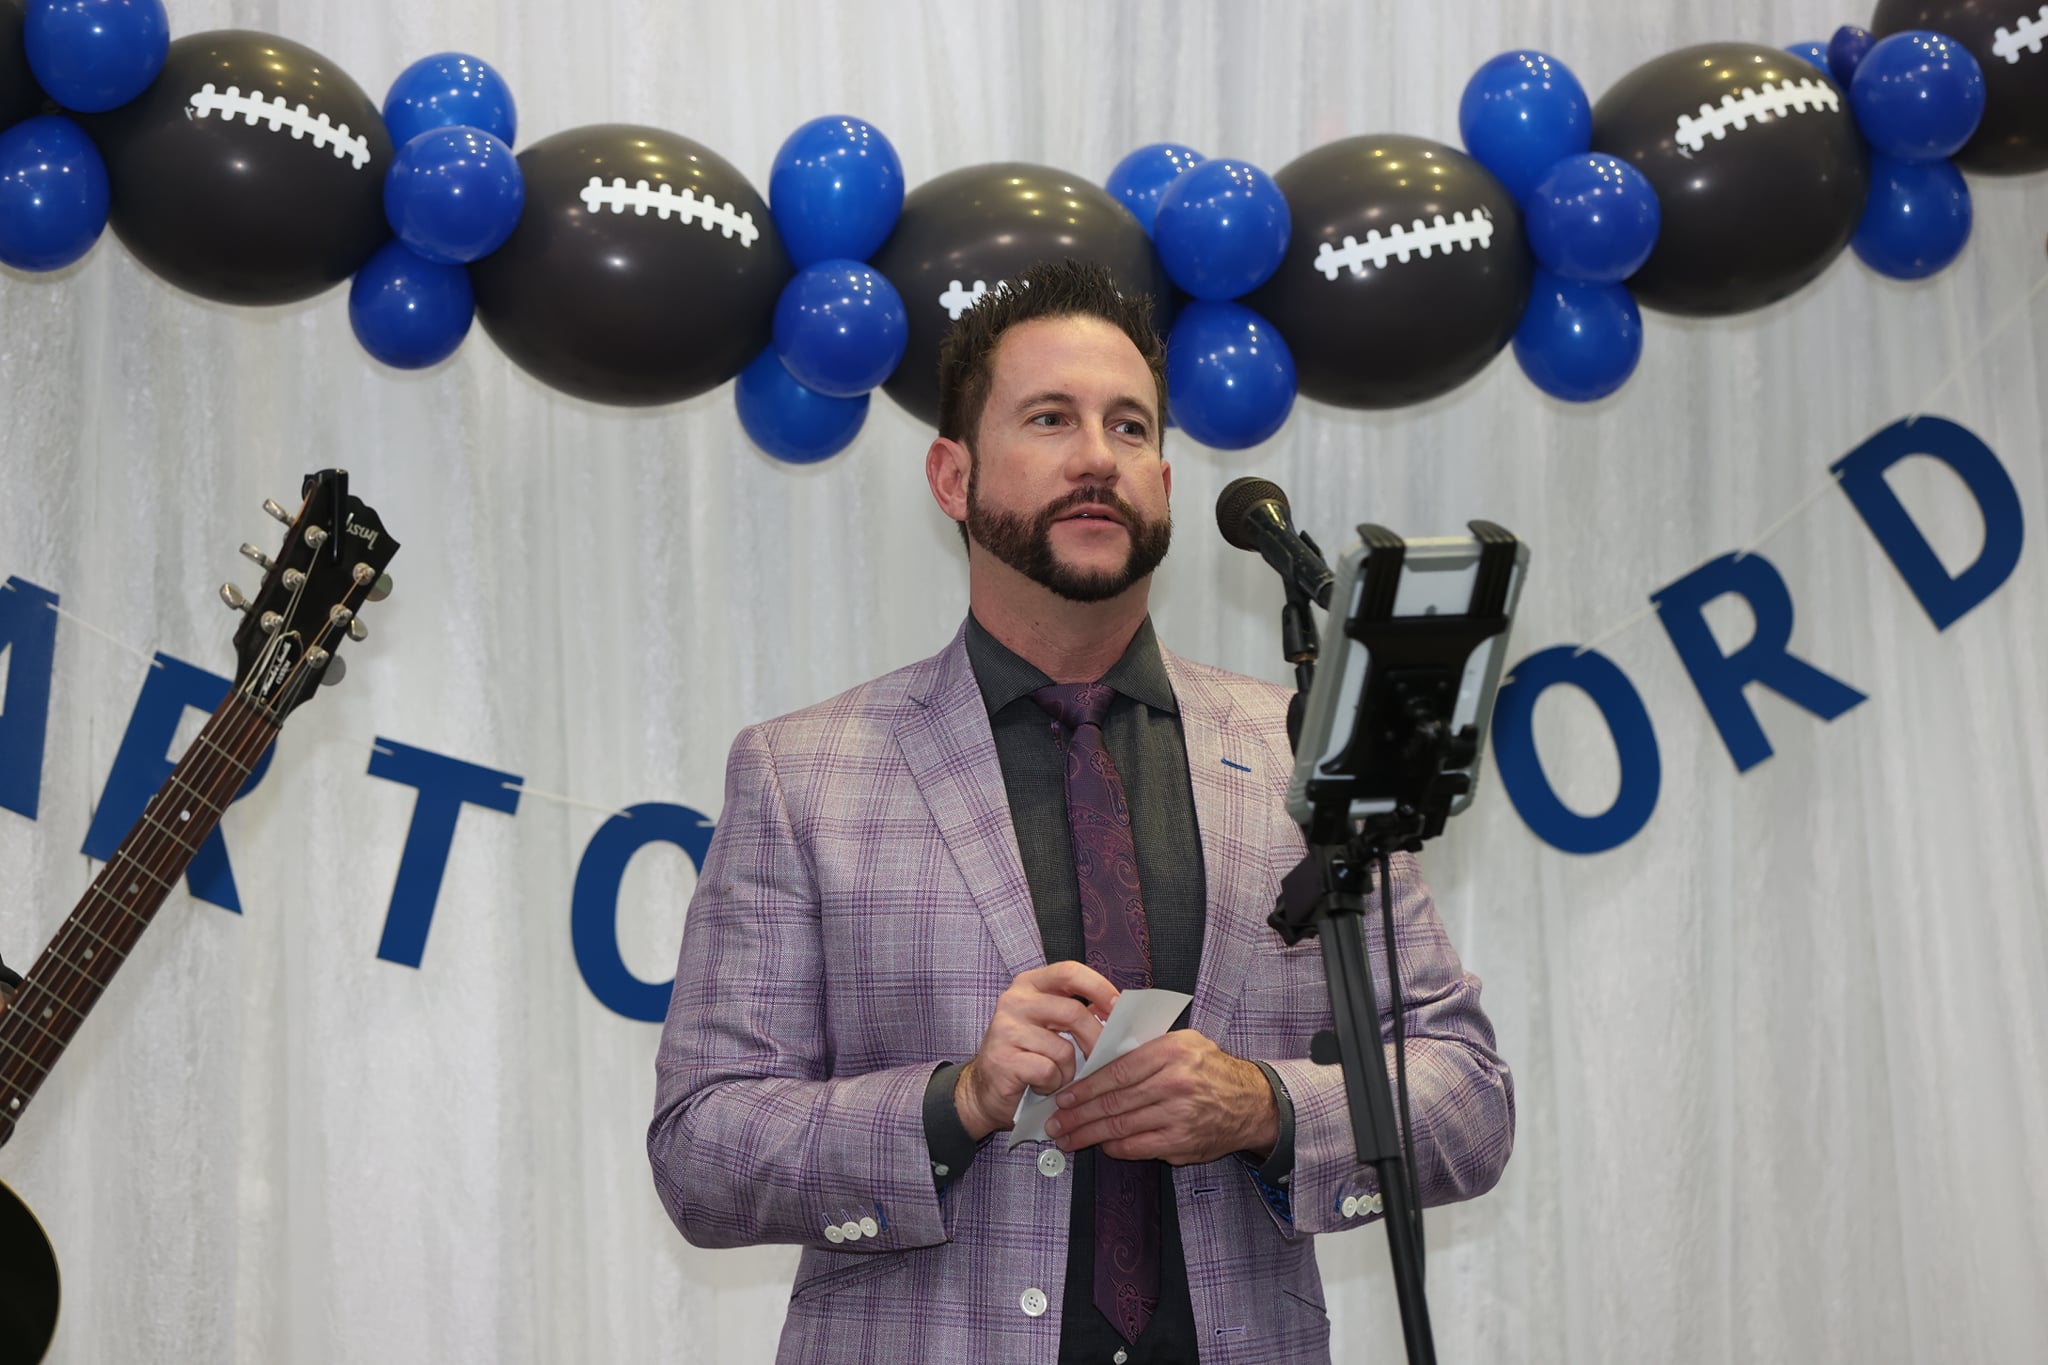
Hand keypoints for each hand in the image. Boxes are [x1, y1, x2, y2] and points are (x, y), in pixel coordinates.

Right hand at [954, 961, 1119, 1140]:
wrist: (985, 1090)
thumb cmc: (1027, 1056)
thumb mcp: (1052, 1026)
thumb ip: (1078, 1013)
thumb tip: (1118, 1013)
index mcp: (1030, 984)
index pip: (1069, 971)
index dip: (1099, 987)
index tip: (1118, 1007)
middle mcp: (1014, 1000)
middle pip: (1073, 1012)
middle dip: (1094, 1039)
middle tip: (1100, 1058)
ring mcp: (1005, 1029)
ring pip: (1063, 1049)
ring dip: (1069, 1071)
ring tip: (1056, 1076)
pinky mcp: (1003, 1059)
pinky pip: (1048, 1071)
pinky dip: (1052, 1084)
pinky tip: (1040, 1086)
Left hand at [1042, 1031, 1276, 1165]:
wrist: (1252, 1103)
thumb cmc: (1211, 1069)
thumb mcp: (1183, 1042)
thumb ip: (1145, 1049)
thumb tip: (1099, 1057)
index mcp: (1171, 1052)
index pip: (1116, 1071)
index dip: (1085, 1087)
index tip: (1064, 1097)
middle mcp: (1174, 1083)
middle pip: (1113, 1102)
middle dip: (1078, 1115)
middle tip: (1055, 1123)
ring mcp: (1178, 1116)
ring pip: (1121, 1127)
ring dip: (1088, 1135)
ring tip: (1067, 1138)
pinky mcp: (1182, 1142)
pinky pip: (1139, 1147)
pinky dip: (1116, 1148)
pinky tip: (1101, 1145)